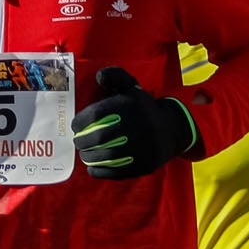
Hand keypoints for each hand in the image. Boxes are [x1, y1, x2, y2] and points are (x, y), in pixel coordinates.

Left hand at [73, 67, 199, 178]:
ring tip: (85, 154)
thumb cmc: (144, 108)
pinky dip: (100, 171)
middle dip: (82, 141)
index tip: (75, 126)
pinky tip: (93, 167)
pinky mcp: (143, 165)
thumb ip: (115, 76)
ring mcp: (140, 149)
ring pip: (105, 156)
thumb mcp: (132, 87)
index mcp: (130, 107)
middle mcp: (136, 127)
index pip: (95, 115)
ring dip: (89, 157)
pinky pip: (116, 172)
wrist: (173, 130)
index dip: (79, 122)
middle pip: (98, 137)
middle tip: (78, 141)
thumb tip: (99, 77)